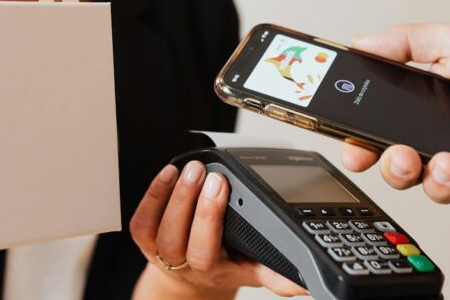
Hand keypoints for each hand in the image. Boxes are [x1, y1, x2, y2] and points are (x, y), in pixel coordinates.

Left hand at [130, 161, 308, 298]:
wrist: (191, 279)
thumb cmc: (223, 266)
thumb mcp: (253, 271)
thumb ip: (277, 274)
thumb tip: (307, 282)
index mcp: (210, 269)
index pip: (207, 251)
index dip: (210, 218)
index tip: (225, 186)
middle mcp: (182, 262)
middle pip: (179, 238)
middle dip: (194, 202)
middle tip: (211, 173)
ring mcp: (160, 250)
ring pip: (159, 227)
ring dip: (173, 196)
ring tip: (192, 169)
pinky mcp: (145, 237)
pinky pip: (142, 219)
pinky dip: (152, 195)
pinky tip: (168, 174)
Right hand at [340, 23, 449, 218]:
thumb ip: (407, 41)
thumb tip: (361, 42)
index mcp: (433, 107)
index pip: (384, 128)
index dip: (363, 138)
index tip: (351, 143)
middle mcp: (449, 139)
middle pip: (401, 165)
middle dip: (393, 166)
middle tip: (400, 157)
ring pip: (432, 189)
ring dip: (433, 179)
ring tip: (449, 162)